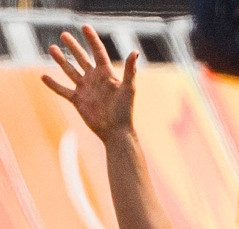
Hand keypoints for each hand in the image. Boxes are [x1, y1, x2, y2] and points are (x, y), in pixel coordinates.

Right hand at [41, 26, 138, 142]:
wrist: (115, 131)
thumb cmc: (125, 110)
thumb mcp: (128, 88)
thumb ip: (130, 70)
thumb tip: (134, 52)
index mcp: (107, 74)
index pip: (98, 52)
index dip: (92, 39)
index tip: (85, 26)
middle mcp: (95, 79)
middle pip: (81, 58)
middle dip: (73, 47)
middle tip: (64, 34)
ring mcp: (85, 89)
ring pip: (70, 71)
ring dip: (60, 60)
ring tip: (51, 48)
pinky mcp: (78, 100)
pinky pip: (62, 90)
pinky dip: (53, 84)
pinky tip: (43, 76)